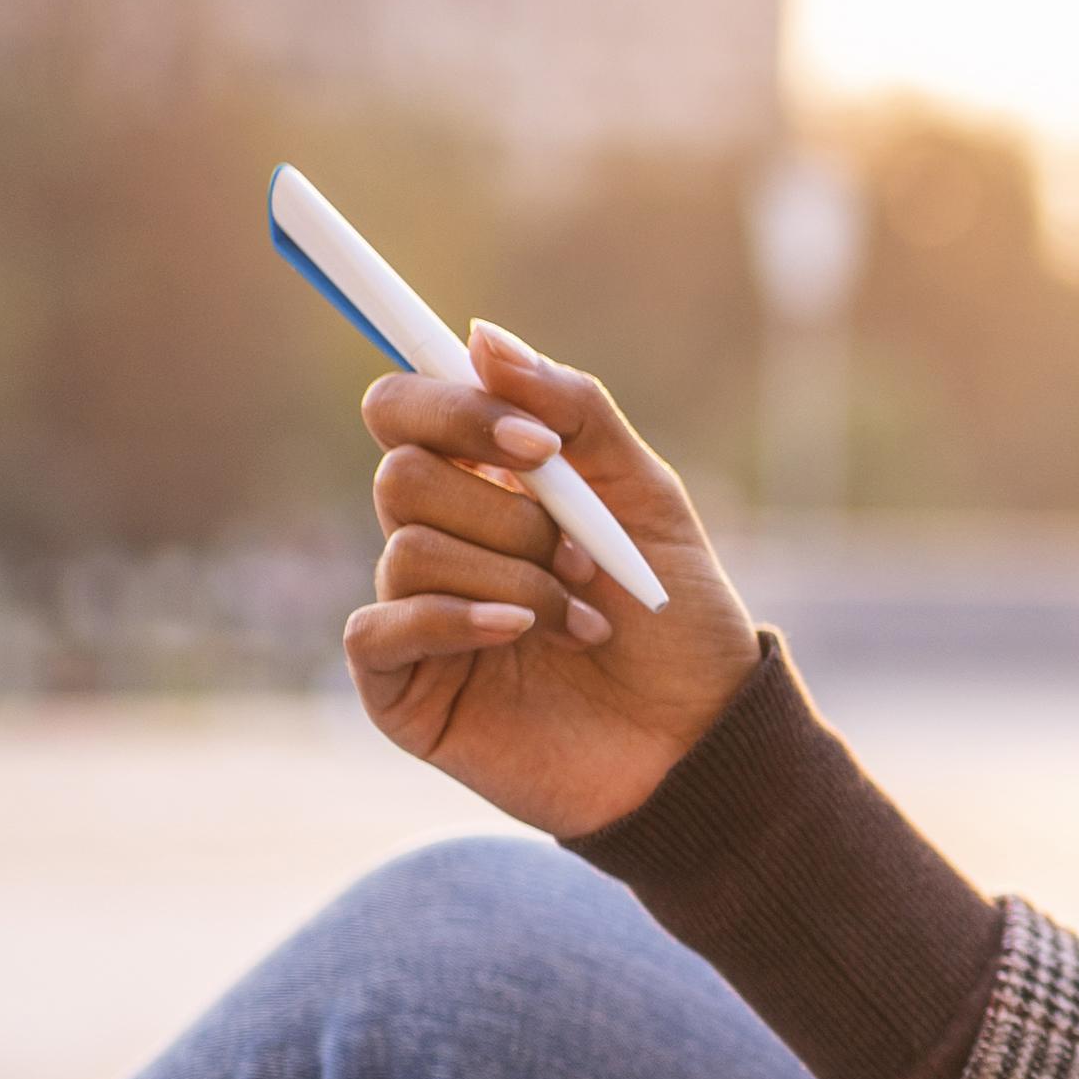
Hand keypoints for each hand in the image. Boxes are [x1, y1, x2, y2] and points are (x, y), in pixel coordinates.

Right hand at [343, 325, 762, 835]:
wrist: (700, 742)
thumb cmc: (677, 621)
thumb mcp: (645, 495)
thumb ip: (572, 408)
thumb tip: (479, 336)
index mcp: (482, 484)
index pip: (406, 407)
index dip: (454, 406)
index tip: (537, 445)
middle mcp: (437, 539)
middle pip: (402, 472)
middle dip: (507, 513)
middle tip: (583, 557)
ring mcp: (414, 614)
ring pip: (410, 548)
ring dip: (516, 578)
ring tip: (583, 621)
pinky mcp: (402, 688)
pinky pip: (379, 625)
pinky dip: (457, 618)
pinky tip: (520, 634)